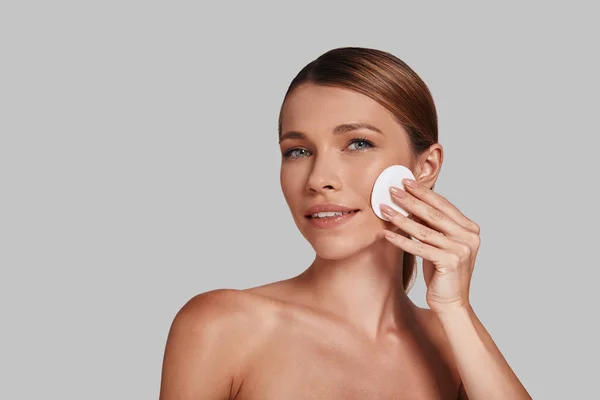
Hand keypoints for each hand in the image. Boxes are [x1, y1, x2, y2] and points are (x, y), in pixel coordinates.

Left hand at [379, 179, 480, 313]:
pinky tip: (386, 233)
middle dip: (410, 200)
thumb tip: (411, 202)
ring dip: (401, 218)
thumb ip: (432, 226)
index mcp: (470, 229)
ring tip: (384, 208)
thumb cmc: (443, 273)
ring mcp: (461, 250)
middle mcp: (469, 237)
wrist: (451, 304)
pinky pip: (419, 247)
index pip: (443, 205)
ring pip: (424, 230)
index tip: (406, 181)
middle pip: (433, 214)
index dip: (424, 193)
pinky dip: (401, 239)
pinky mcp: (450, 262)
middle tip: (391, 189)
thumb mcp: (440, 245)